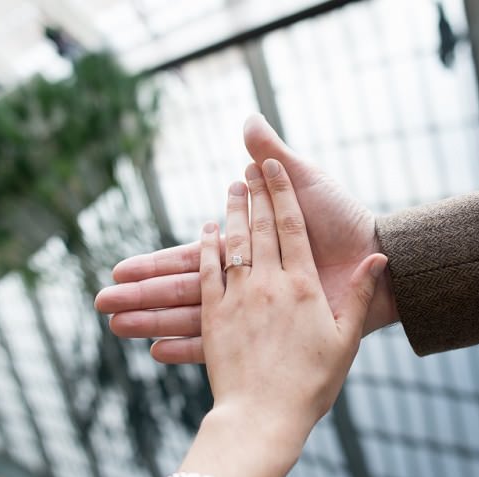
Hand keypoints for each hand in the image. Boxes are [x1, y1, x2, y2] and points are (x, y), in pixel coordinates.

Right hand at [95, 115, 397, 362]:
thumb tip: (246, 120)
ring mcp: (257, 309)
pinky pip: (229, 342)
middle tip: (101, 303)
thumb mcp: (304, 185)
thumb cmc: (342, 220)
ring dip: (156, 323)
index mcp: (247, 252)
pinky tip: (158, 354)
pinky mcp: (273, 331)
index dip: (155, 263)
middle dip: (143, 296)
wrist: (376, 256)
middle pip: (184, 290)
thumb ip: (274, 156)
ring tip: (117, 329)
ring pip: (197, 318)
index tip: (119, 269)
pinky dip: (193, 348)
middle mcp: (245, 283)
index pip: (191, 259)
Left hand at [132, 159, 385, 476]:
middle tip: (250, 170)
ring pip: (233, 244)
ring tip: (230, 189)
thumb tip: (379, 258)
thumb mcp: (345, 341)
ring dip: (231, 213)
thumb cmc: (311, 385)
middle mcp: (269, 285)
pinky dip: (206, 248)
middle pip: (260, 228)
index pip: (292, 227)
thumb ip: (360, 295)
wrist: (265, 418)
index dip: (283, 193)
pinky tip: (206, 231)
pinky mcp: (216, 316)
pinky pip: (208, 272)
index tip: (275, 168)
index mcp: (303, 288)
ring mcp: (239, 299)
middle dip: (256, 194)